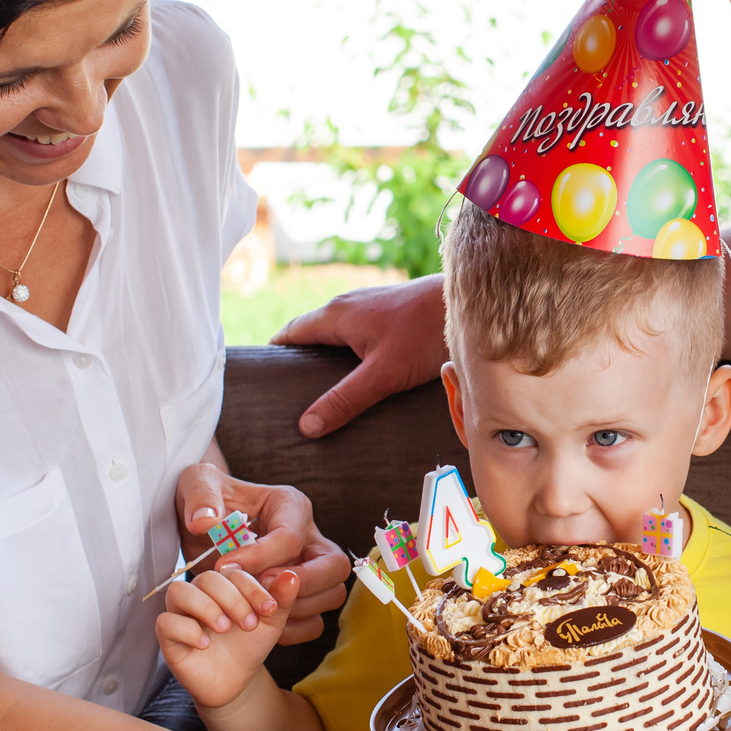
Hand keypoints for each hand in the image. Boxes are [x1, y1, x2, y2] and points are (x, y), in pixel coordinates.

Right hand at [157, 562, 294, 709]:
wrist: (235, 680)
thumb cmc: (250, 644)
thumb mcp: (270, 623)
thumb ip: (280, 600)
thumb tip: (291, 576)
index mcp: (224, 584)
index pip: (233, 571)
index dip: (252, 587)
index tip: (269, 609)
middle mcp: (199, 593)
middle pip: (207, 578)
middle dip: (231, 599)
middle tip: (249, 623)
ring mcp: (180, 613)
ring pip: (179, 591)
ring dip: (205, 606)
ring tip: (224, 628)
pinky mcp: (168, 636)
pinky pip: (165, 622)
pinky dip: (186, 629)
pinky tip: (205, 644)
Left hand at [177, 463, 348, 643]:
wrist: (203, 525)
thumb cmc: (206, 502)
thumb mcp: (196, 485)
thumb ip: (199, 498)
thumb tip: (205, 522)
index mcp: (290, 505)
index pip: (291, 537)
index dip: (259, 557)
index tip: (224, 568)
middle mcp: (310, 536)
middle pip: (334, 565)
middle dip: (300, 585)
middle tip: (258, 590)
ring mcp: (310, 567)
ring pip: (332, 594)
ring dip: (297, 608)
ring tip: (254, 607)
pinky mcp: (302, 594)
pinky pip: (315, 621)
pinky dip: (294, 629)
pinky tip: (260, 624)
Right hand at [272, 275, 448, 438]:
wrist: (469, 305)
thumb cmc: (426, 333)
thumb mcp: (382, 374)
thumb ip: (345, 400)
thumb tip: (306, 426)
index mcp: (335, 314)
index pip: (289, 334)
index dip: (273, 357)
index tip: (261, 383)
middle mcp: (347, 305)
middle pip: (310, 334)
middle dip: (299, 363)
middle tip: (291, 398)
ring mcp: (369, 307)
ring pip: (336, 334)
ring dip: (326, 359)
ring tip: (323, 393)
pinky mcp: (389, 313)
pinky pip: (356, 334)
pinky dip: (349, 354)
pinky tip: (361, 377)